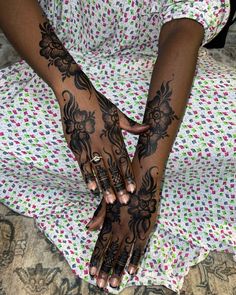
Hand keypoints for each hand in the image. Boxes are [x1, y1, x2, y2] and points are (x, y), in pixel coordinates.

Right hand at [58, 80, 148, 203]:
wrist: (76, 95)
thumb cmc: (98, 103)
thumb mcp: (117, 113)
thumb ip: (132, 125)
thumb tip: (148, 127)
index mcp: (114, 137)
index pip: (123, 160)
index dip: (128, 175)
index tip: (132, 189)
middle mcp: (103, 144)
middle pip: (112, 169)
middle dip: (118, 186)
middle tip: (124, 202)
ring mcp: (89, 145)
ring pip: (99, 170)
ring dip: (105, 186)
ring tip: (110, 200)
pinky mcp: (76, 146)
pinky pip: (83, 164)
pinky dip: (88, 176)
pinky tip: (92, 188)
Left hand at [89, 163, 159, 288]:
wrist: (142, 180)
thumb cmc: (123, 189)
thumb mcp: (108, 200)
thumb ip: (99, 216)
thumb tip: (88, 228)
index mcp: (110, 222)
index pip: (100, 245)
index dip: (96, 259)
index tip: (91, 272)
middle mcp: (119, 228)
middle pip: (111, 253)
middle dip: (105, 270)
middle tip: (100, 285)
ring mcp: (133, 229)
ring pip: (124, 254)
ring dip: (118, 269)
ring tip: (112, 284)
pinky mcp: (146, 228)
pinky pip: (140, 248)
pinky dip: (135, 260)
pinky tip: (131, 271)